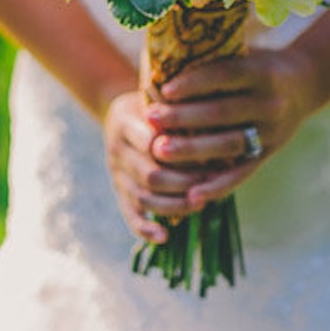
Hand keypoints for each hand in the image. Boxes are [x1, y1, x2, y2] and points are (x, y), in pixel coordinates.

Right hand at [103, 89, 206, 244]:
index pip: (151, 141)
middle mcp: (116, 150)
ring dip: (174, 204)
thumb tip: (213, 119)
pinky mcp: (120, 192)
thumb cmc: (154, 102)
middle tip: (212, 182)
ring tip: (200, 203)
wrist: (123, 113)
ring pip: (143, 197)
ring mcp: (116, 174)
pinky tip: (164, 237)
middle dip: (183, 181)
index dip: (180, 150)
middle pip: (150, 174)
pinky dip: (145, 228)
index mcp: (123, 121)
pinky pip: (129, 215)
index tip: (211, 154)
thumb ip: (177, 106)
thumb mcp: (159, 93)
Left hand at [144, 43, 319, 206]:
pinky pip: (241, 173)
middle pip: (222, 112)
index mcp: (263, 73)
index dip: (194, 82)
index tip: (165, 89)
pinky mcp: (268, 154)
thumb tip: (162, 65)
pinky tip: (192, 194)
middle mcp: (270, 104)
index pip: (224, 75)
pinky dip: (217, 186)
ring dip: (193, 150)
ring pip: (229, 144)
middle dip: (184, 117)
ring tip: (160, 151)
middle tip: (152, 119)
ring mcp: (272, 132)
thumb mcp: (243, 55)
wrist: (305, 85)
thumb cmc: (258, 65)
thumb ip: (212, 60)